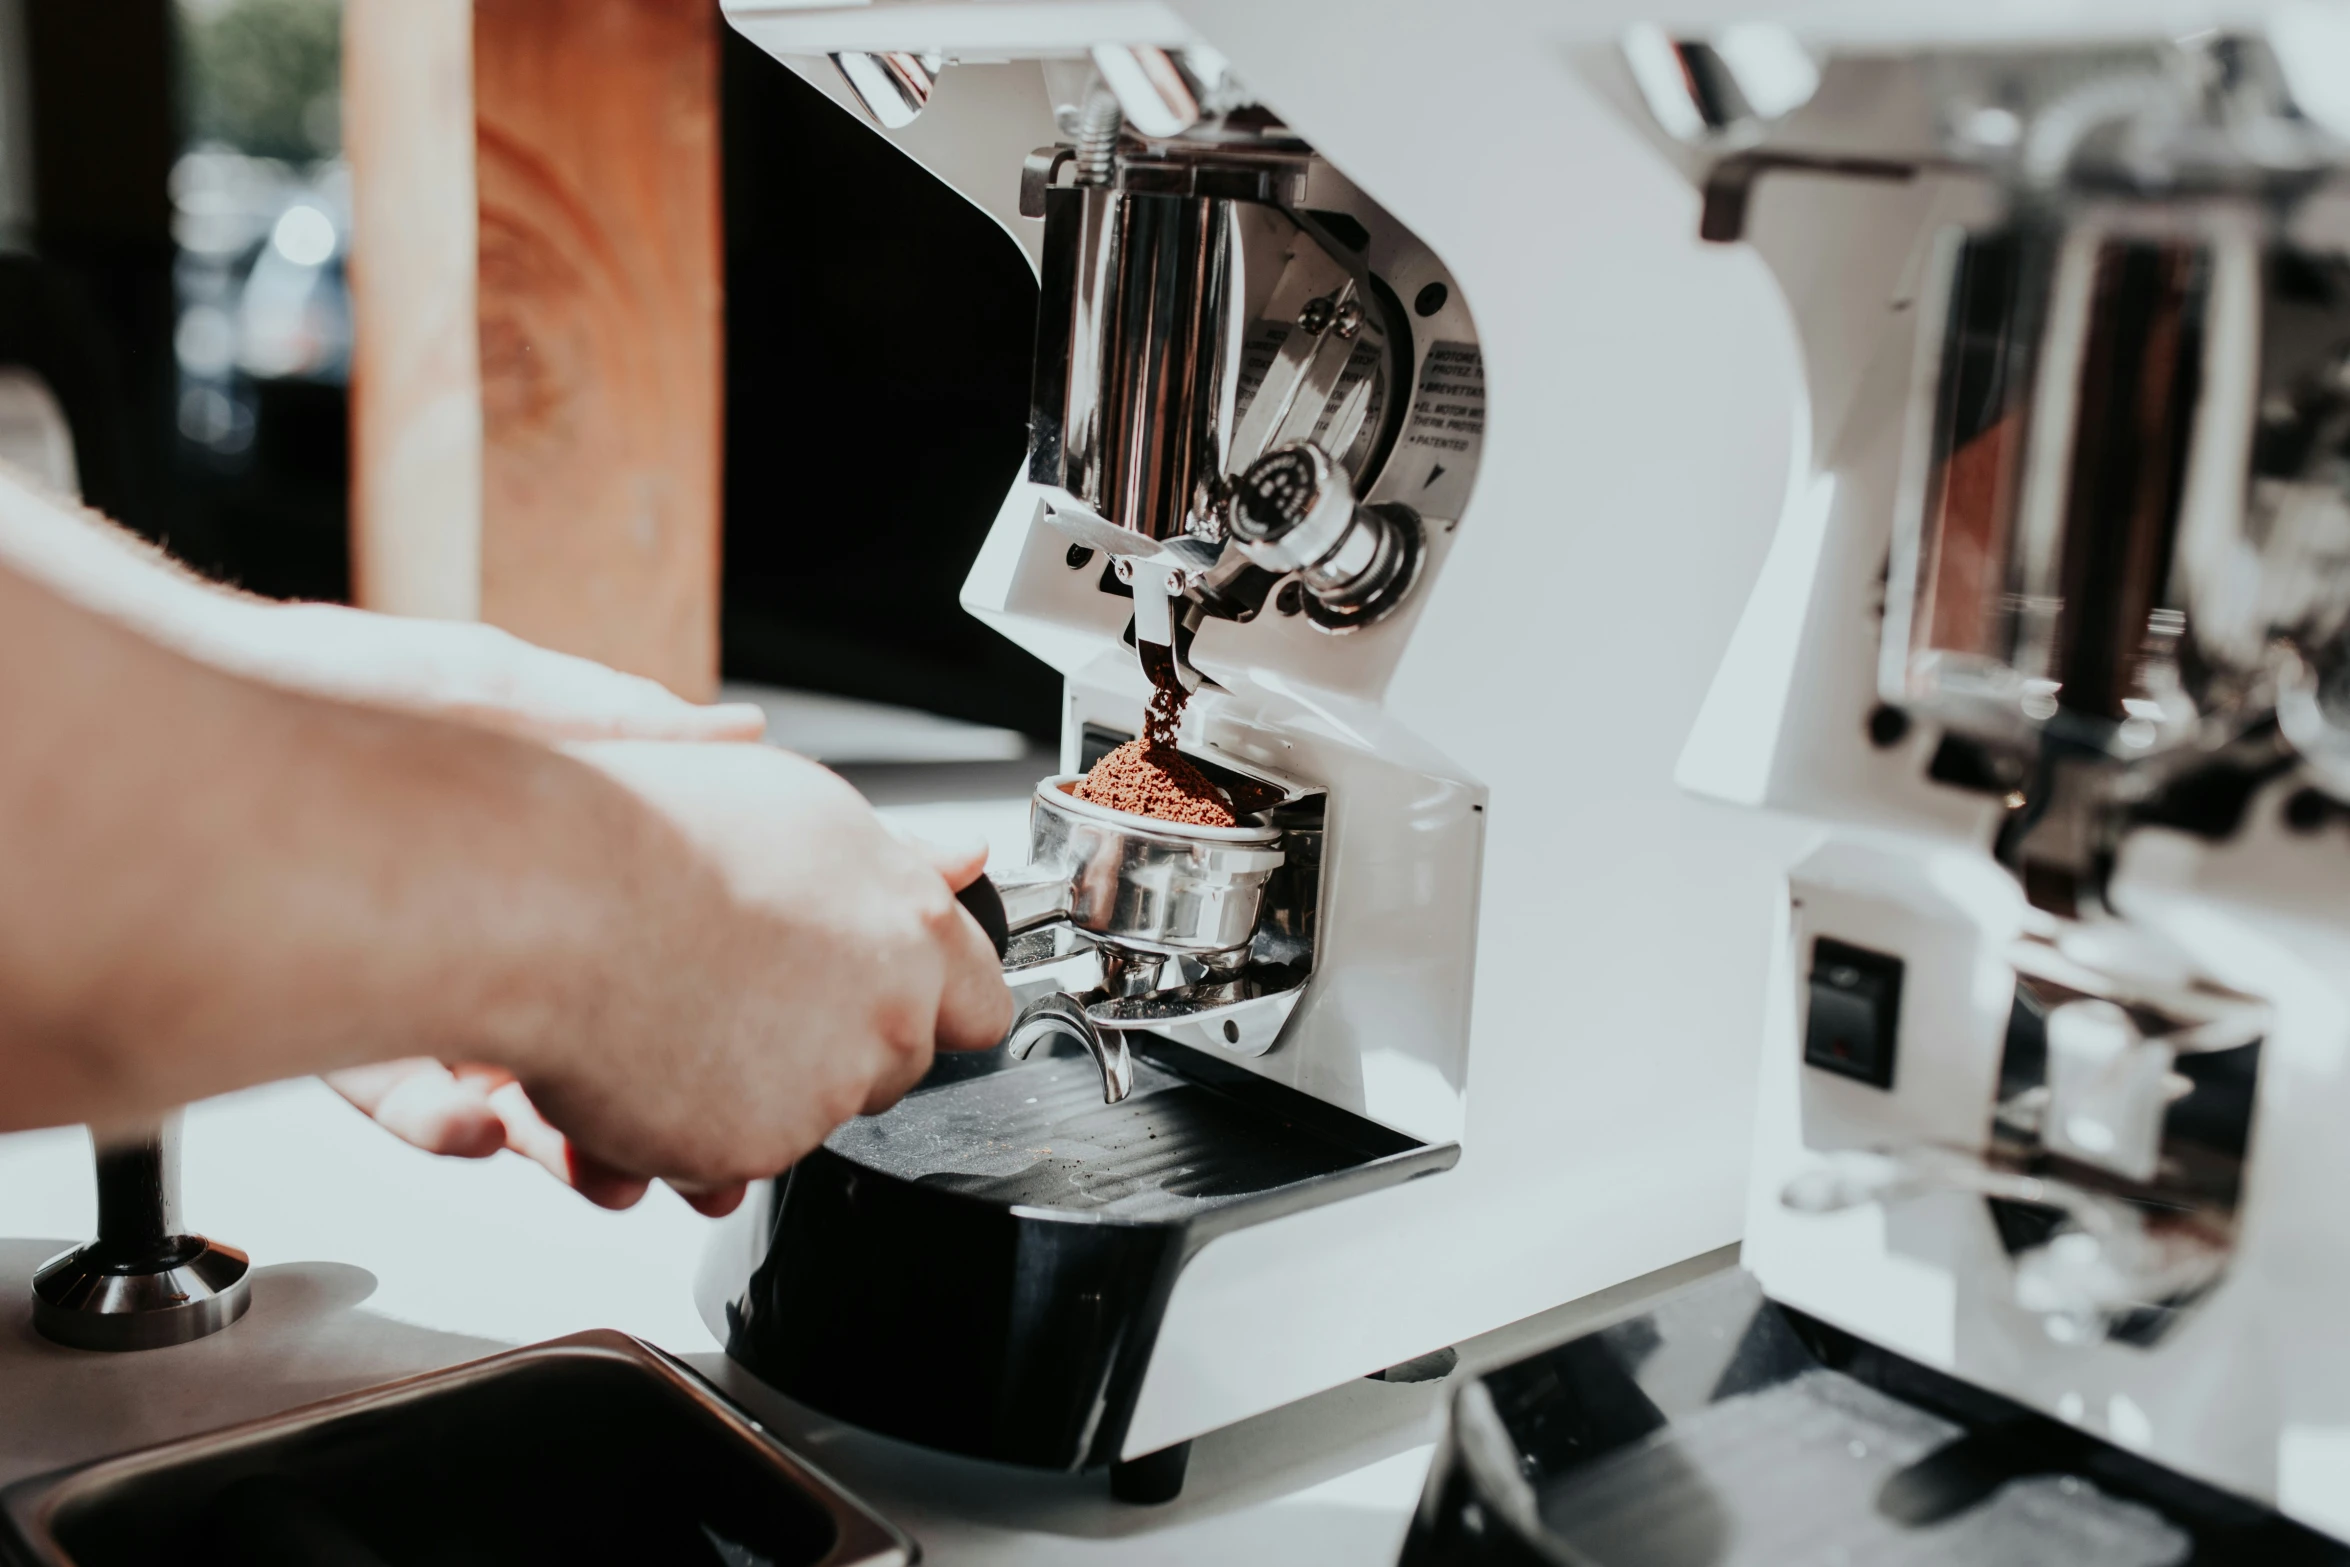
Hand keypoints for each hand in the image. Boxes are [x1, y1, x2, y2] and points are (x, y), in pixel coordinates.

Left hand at [280, 604, 770, 1188]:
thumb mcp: (499, 698)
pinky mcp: (335, 1024)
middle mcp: (481, 903)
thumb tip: (738, 736)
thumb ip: (623, 728)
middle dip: (634, 1098)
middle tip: (668, 1152)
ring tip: (589, 1163)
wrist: (162, 771)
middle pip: (587, 1023)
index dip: (699, 994)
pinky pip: (411, 1102)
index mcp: (537, 829)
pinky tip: (481, 1121)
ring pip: (509, 1077)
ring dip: (557, 1133)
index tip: (737, 1048)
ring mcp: (410, 966)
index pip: (645, 924)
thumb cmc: (320, 700)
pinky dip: (452, 1126)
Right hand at [485, 741, 1011, 1193]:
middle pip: (891, 1064)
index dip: (935, 1004)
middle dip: (833, 1043)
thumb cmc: (651, 834)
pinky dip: (685, 1129)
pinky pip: (730, 1159)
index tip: (906, 1001)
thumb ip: (896, 860)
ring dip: (750, 1087)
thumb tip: (963, 861)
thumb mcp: (804, 810)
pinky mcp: (752, 1150)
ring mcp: (822, 1091)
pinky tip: (640, 1060)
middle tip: (747, 992)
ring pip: (805, 1116)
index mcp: (914, 929)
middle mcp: (887, 1016)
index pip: (980, 1005)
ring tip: (673, 1013)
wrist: (548, 899)